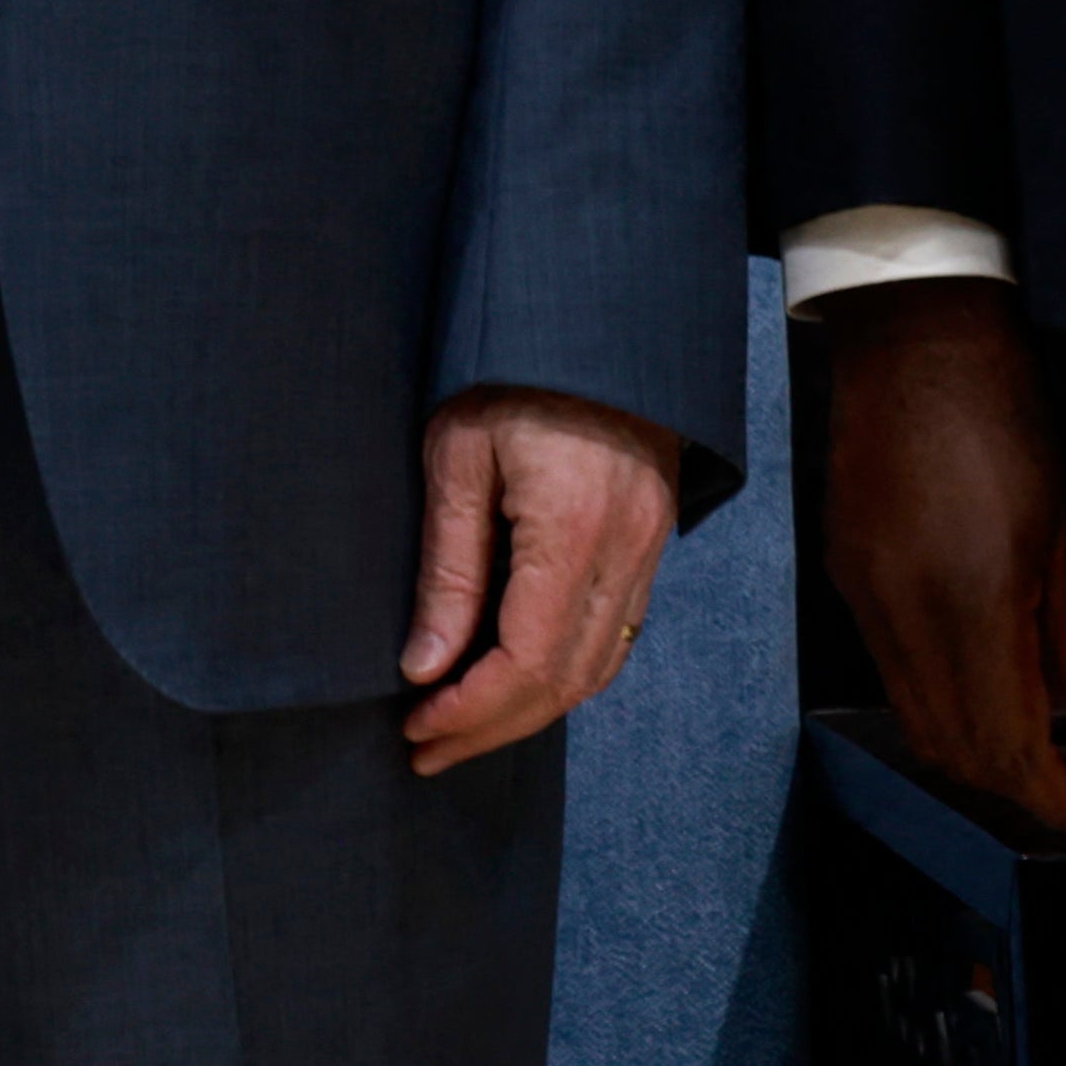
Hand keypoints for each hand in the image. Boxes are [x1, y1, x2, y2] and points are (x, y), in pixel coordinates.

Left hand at [402, 386, 684, 777]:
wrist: (593, 317)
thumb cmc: (510, 371)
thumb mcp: (457, 455)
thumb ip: (448, 568)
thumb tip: (424, 666)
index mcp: (573, 530)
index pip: (526, 662)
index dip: (469, 711)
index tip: (415, 728)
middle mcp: (625, 552)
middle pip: (565, 682)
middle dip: (492, 728)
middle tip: (425, 748)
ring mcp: (647, 550)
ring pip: (597, 668)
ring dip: (529, 711)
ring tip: (460, 727)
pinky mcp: (650, 542)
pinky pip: (616, 636)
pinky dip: (565, 674)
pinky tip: (515, 681)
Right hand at [818, 276, 1065, 841]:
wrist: (915, 327)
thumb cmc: (1006, 407)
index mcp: (968, 593)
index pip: (1007, 745)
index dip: (1057, 801)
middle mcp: (901, 605)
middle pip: (954, 751)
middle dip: (1022, 790)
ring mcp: (864, 589)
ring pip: (916, 718)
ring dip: (979, 750)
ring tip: (1046, 742)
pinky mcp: (846, 567)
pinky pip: (892, 666)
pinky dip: (942, 697)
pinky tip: (991, 676)